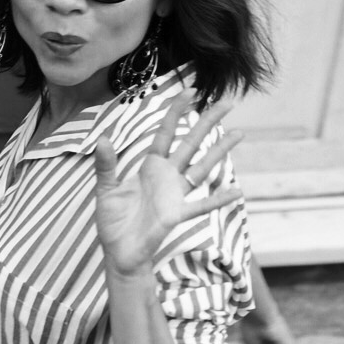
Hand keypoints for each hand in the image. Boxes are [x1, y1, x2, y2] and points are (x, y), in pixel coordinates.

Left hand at [93, 92, 242, 275]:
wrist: (118, 252)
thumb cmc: (113, 223)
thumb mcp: (105, 190)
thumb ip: (106, 166)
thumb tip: (103, 139)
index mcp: (149, 167)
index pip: (166, 133)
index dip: (176, 112)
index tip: (190, 91)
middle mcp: (166, 177)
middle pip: (191, 143)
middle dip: (208, 122)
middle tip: (227, 103)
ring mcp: (174, 195)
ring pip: (202, 168)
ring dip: (220, 152)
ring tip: (240, 134)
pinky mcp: (176, 215)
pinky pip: (200, 206)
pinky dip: (218, 200)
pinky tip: (236, 192)